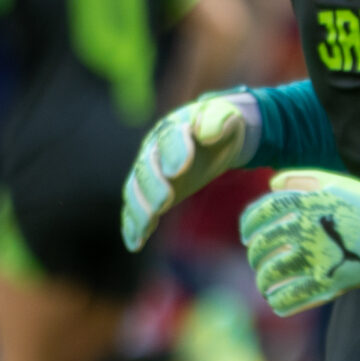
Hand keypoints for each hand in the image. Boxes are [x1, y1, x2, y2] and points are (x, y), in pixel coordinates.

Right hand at [120, 91, 260, 251]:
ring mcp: (149, 171)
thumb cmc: (220, 125)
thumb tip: (208, 133)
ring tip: (148, 225)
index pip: (170, 137)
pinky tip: (135, 243)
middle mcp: (154, 148)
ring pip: (136, 189)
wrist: (213, 136)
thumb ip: (219, 120)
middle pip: (147, 166)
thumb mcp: (227, 117)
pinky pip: (135, 209)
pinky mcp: (149, 193)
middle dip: (154, 184)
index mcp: (174, 126)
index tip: (180, 169)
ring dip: (140, 208)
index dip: (174, 152)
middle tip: (165, 201)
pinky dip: (132, 226)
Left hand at [241, 171, 359, 314]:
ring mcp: (317, 259)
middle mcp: (306, 230)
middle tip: (257, 260)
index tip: (248, 235)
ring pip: (271, 275)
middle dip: (254, 255)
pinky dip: (278, 301)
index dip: (248, 226)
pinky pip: (292, 298)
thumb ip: (300, 178)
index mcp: (305, 203)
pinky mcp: (330, 284)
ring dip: (262, 281)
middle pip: (261, 246)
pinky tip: (277, 300)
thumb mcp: (336, 182)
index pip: (260, 214)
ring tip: (264, 284)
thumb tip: (271, 184)